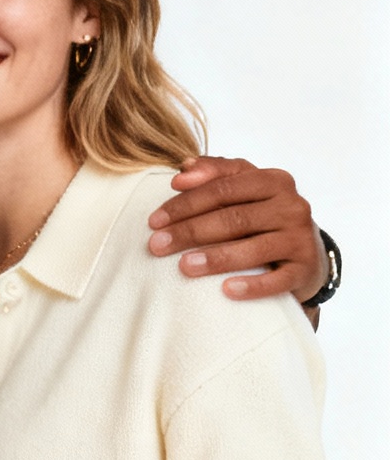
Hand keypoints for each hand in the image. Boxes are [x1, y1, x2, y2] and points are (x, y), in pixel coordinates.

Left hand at [148, 156, 323, 302]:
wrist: (304, 252)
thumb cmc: (261, 216)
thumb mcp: (243, 188)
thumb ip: (215, 173)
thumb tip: (183, 168)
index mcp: (273, 180)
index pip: (223, 188)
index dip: (186, 204)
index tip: (154, 221)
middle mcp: (292, 206)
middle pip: (234, 218)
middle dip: (190, 232)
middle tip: (156, 245)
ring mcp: (301, 238)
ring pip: (253, 248)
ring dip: (216, 258)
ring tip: (183, 266)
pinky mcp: (305, 269)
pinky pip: (278, 280)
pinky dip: (253, 286)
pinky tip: (226, 290)